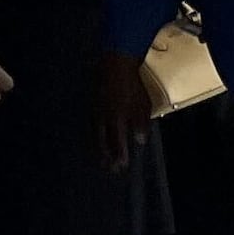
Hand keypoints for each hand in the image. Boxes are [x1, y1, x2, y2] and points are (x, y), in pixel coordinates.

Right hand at [93, 52, 151, 167]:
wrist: (113, 66)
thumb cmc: (131, 86)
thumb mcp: (143, 106)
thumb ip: (140, 125)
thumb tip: (139, 141)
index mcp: (116, 120)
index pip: (117, 143)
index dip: (119, 156)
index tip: (121, 166)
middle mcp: (102, 118)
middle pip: (103, 142)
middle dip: (106, 156)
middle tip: (109, 168)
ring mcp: (94, 111)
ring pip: (94, 134)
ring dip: (98, 148)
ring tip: (101, 159)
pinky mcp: (91, 105)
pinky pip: (90, 125)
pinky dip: (92, 135)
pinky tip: (95, 139)